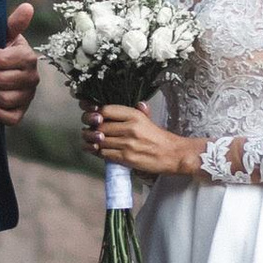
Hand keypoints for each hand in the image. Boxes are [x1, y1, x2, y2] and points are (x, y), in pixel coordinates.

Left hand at [0, 1, 37, 126]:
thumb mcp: (4, 36)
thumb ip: (14, 24)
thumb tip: (28, 7)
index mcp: (28, 56)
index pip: (1, 60)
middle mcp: (33, 77)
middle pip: (3, 81)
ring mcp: (28, 96)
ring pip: (5, 99)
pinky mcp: (21, 112)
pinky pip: (10, 118)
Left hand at [86, 103, 203, 177]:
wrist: (173, 155)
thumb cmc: (160, 138)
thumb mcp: (148, 119)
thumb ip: (137, 111)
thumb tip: (131, 103)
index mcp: (135, 115)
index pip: (106, 110)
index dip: (94, 113)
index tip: (91, 116)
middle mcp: (130, 128)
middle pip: (100, 126)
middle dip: (91, 129)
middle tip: (88, 130)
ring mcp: (128, 143)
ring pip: (100, 141)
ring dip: (92, 141)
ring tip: (90, 140)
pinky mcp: (126, 158)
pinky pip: (104, 154)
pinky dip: (98, 152)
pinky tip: (97, 150)